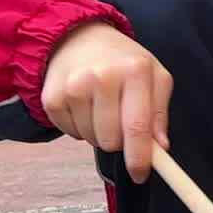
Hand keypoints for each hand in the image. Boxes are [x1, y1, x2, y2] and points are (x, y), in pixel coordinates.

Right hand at [41, 21, 172, 183]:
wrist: (78, 38)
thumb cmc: (123, 61)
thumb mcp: (154, 76)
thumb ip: (159, 113)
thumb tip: (159, 148)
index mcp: (135, 71)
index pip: (137, 126)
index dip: (139, 158)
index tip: (141, 175)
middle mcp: (102, 77)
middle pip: (112, 140)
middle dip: (120, 140)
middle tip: (120, 119)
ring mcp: (74, 87)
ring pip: (91, 140)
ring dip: (99, 133)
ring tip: (102, 107)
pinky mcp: (52, 98)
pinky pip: (71, 134)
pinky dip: (81, 128)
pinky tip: (84, 105)